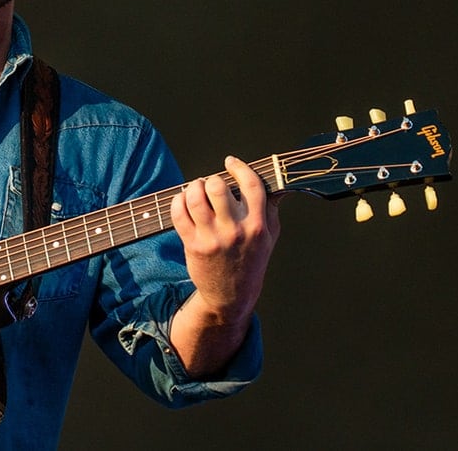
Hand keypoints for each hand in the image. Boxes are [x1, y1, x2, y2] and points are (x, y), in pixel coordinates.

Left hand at [169, 156, 280, 324]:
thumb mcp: (270, 235)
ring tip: (196, 190)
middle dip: (212, 179)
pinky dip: (178, 201)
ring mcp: (212, 238)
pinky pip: (179, 213)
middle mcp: (235, 230)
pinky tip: (184, 201)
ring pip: (195, 198)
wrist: (231, 295)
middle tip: (211, 184)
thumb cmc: (251, 260)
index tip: (230, 162)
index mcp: (258, 225)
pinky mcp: (193, 245)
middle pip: (218, 187)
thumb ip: (271, 208)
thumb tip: (278, 184)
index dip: (240, 167)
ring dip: (193, 187)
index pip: (251, 185)